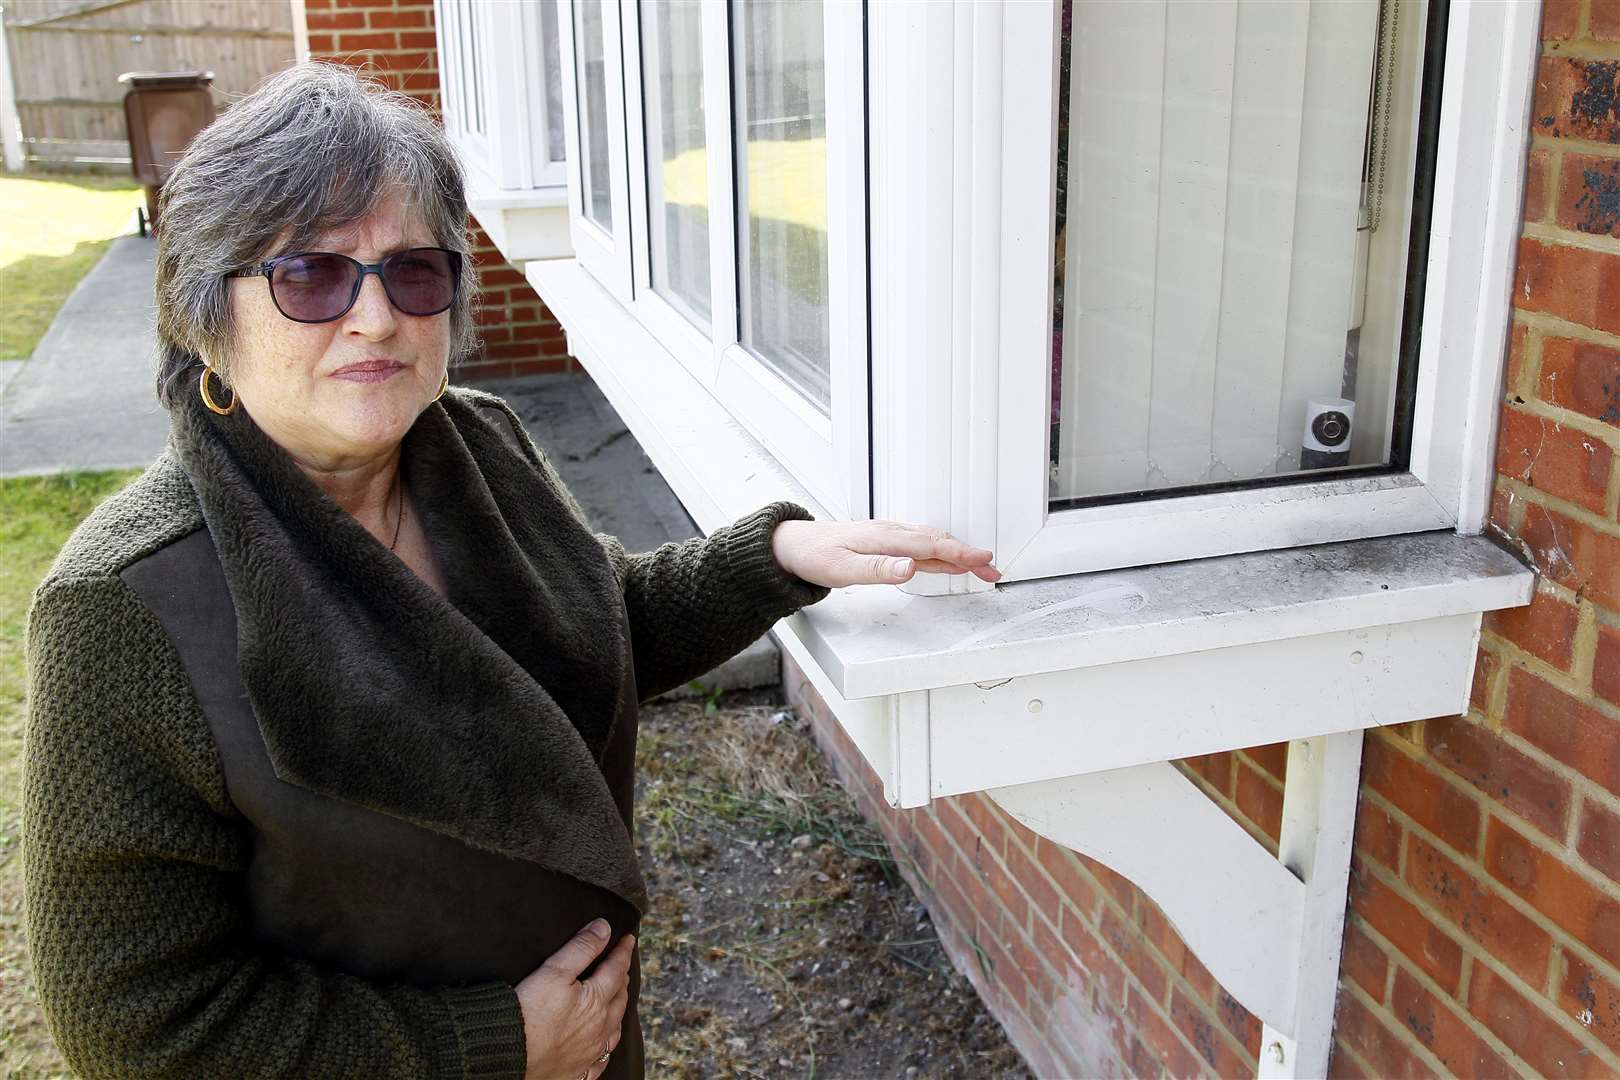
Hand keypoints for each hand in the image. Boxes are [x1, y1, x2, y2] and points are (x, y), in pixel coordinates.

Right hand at [516, 919, 634, 1079]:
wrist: (508, 1056)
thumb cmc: (529, 1013)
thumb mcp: (555, 971)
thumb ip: (582, 948)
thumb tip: (603, 928)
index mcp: (596, 1001)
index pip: (616, 969)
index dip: (623, 952)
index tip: (628, 940)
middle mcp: (599, 1028)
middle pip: (619, 999)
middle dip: (622, 981)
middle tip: (622, 969)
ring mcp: (590, 1052)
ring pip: (614, 1030)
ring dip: (618, 1013)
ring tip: (617, 1003)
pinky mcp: (577, 1071)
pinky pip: (600, 1061)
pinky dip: (605, 1049)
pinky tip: (602, 1047)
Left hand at [771, 519, 1000, 587]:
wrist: (793, 546)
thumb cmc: (815, 557)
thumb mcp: (843, 569)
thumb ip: (879, 570)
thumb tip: (911, 567)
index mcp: (884, 538)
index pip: (930, 545)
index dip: (960, 553)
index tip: (984, 560)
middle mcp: (890, 532)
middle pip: (937, 541)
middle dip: (968, 555)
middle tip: (992, 570)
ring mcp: (888, 535)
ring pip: (931, 541)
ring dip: (957, 553)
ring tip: (980, 566)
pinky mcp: (885, 541)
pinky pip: (920, 543)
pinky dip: (940, 551)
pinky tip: (947, 559)